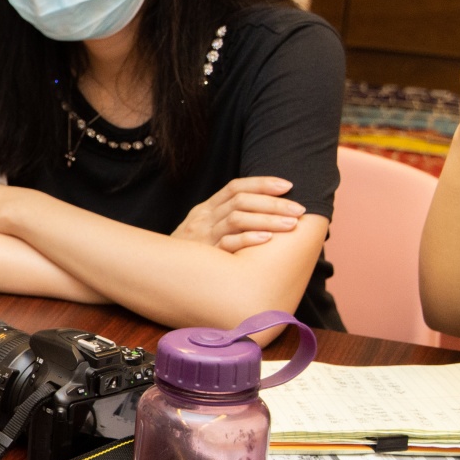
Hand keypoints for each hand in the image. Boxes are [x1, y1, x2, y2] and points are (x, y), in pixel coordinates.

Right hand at [171, 177, 303, 252]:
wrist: (160, 276)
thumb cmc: (191, 255)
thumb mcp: (202, 230)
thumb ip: (224, 219)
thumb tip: (265, 211)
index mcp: (205, 209)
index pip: (235, 187)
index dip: (262, 183)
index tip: (288, 185)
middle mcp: (203, 219)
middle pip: (240, 201)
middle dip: (273, 203)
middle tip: (299, 209)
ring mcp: (202, 236)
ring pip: (237, 219)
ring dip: (268, 219)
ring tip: (292, 225)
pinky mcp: (204, 256)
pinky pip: (227, 243)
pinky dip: (248, 239)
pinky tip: (267, 239)